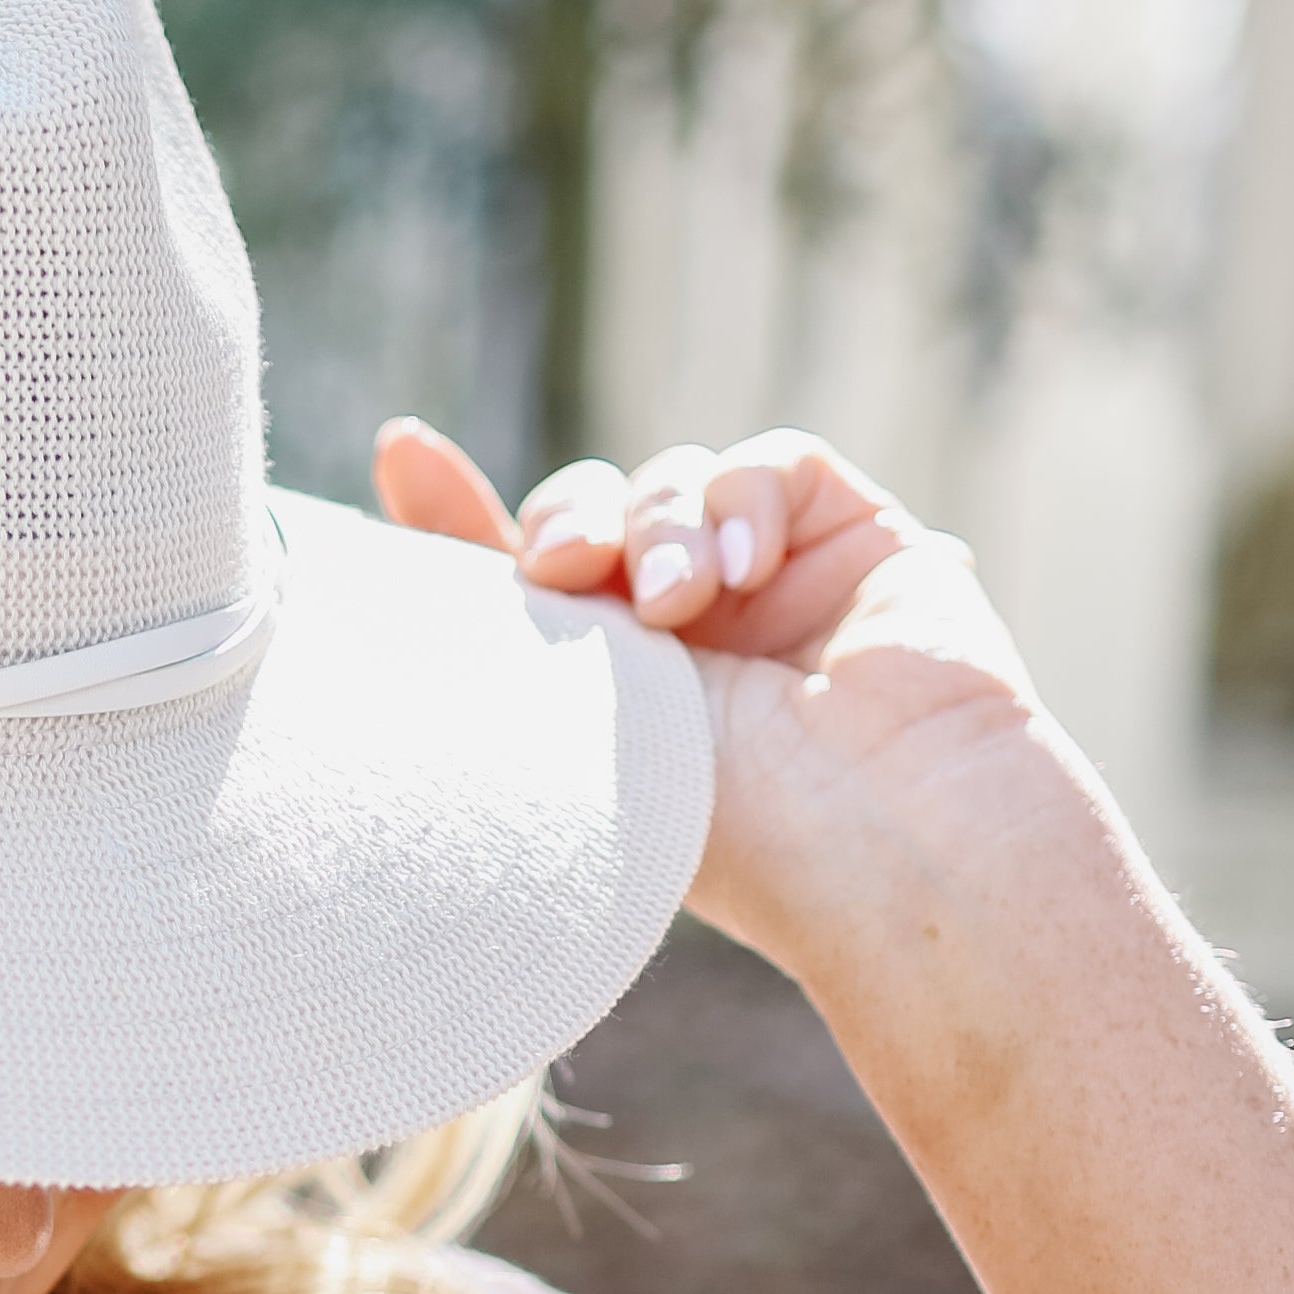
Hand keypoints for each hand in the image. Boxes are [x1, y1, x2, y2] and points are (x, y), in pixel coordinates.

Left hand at [373, 415, 1078, 989]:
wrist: (893, 841)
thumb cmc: (739, 835)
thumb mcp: (581, 738)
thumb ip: (506, 643)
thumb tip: (403, 544)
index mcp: (611, 699)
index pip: (520, 585)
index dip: (458, 514)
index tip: (400, 452)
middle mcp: (689, 638)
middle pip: (587, 514)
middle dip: (566, 523)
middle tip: (565, 569)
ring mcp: (771, 583)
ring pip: (669, 481)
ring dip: (657, 525)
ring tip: (677, 604)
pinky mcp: (851, 535)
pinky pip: (770, 464)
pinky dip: (742, 499)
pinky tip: (748, 570)